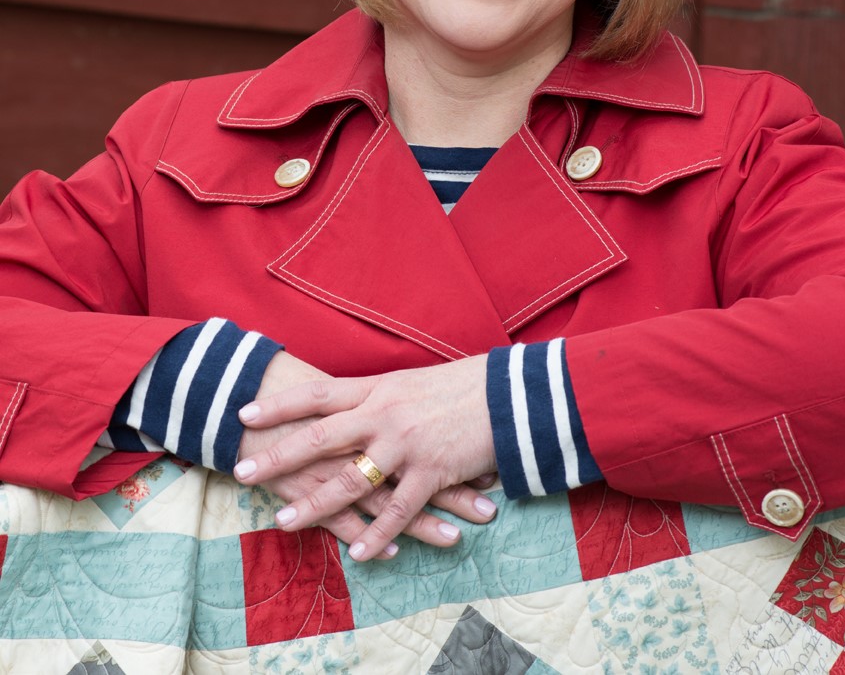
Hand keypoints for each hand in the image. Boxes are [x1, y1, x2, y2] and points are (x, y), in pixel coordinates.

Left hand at [235, 355, 496, 560]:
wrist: (510, 394)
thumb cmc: (462, 385)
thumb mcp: (412, 382)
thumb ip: (379, 397)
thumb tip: (350, 408)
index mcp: (378, 388)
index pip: (319, 394)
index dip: (281, 405)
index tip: (245, 414)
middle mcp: (385, 414)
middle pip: (321, 436)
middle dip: (279, 456)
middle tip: (242, 473)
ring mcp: (407, 444)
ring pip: (350, 479)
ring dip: (315, 504)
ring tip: (283, 522)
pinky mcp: (432, 471)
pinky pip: (398, 510)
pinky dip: (377, 534)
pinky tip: (359, 553)